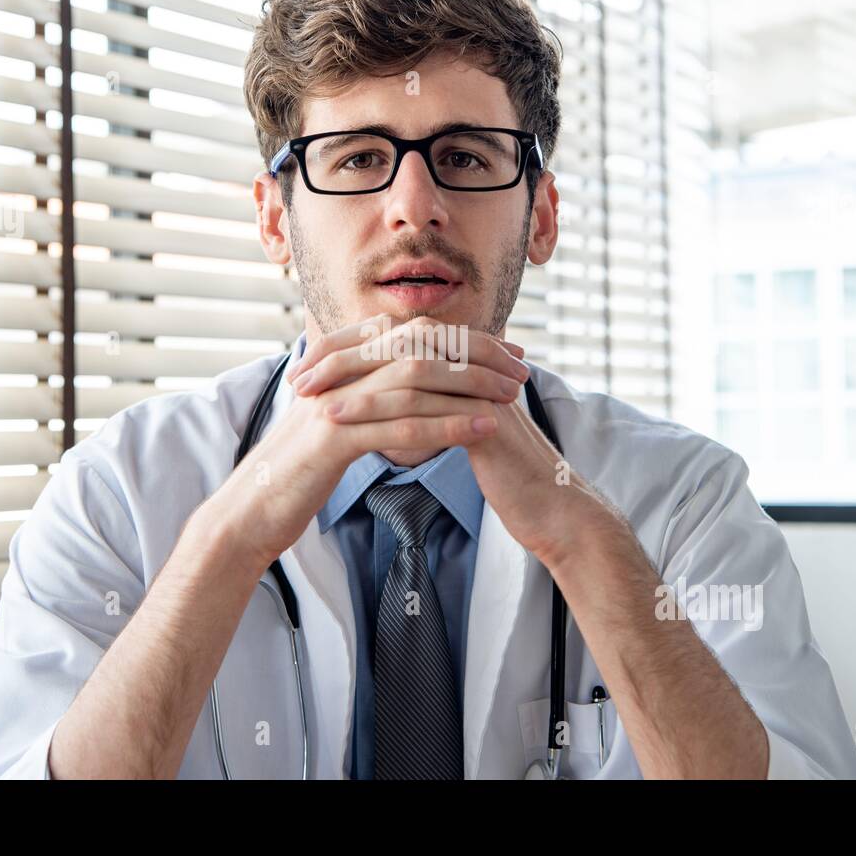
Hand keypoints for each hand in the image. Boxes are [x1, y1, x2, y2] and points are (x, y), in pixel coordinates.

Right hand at [192, 314, 527, 571]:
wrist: (248, 510)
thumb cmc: (297, 471)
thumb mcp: (333, 422)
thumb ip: (365, 396)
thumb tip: (406, 386)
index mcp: (338, 363)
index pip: (411, 334)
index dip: (463, 337)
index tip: (505, 350)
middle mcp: (336, 372)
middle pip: (420, 346)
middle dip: (477, 353)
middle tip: (521, 368)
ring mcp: (333, 401)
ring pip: (416, 380)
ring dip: (472, 386)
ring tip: (514, 396)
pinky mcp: (334, 438)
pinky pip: (402, 426)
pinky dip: (448, 425)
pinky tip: (483, 429)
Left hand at [295, 314, 623, 567]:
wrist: (555, 511)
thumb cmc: (511, 480)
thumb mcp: (467, 436)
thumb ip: (440, 416)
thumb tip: (404, 417)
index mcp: (469, 369)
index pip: (403, 344)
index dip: (354, 352)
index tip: (312, 370)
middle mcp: (475, 369)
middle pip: (399, 344)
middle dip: (344, 357)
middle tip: (300, 375)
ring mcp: (481, 389)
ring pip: (405, 369)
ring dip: (350, 380)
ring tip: (308, 395)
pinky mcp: (483, 417)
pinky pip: (419, 406)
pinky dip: (373, 411)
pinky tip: (339, 421)